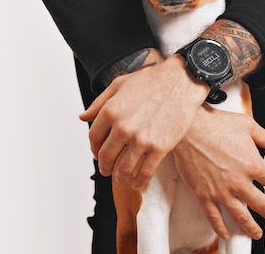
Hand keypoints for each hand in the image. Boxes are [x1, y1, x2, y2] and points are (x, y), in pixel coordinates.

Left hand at [79, 55, 208, 189]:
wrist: (181, 81)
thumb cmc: (152, 80)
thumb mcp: (119, 84)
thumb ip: (99, 102)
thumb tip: (83, 118)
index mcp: (111, 111)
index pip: (94, 138)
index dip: (94, 148)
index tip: (98, 152)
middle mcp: (123, 127)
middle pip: (106, 156)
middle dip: (104, 166)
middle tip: (106, 170)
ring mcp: (141, 139)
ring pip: (123, 168)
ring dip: (119, 177)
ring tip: (121, 178)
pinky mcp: (160, 147)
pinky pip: (145, 172)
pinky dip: (139, 181)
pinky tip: (137, 183)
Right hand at [172, 105, 264, 239]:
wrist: (189, 130)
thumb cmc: (214, 125)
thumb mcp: (246, 125)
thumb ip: (263, 136)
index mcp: (252, 165)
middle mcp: (239, 182)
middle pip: (260, 203)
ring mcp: (221, 191)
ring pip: (240, 216)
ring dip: (250, 227)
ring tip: (255, 233)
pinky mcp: (204, 195)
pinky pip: (214, 217)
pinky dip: (220, 228)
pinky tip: (225, 233)